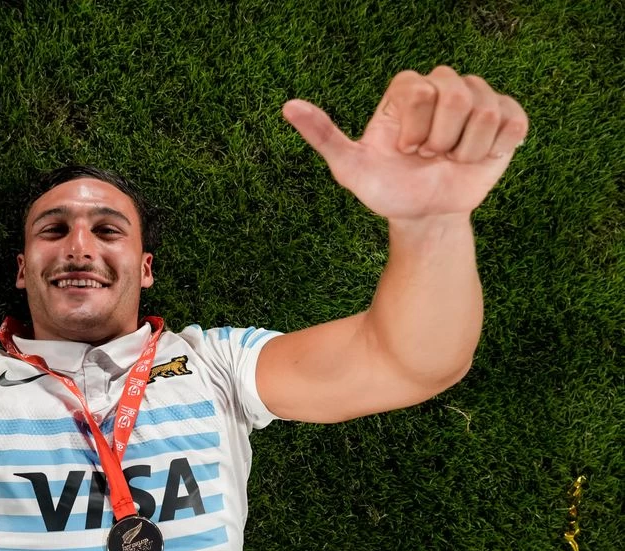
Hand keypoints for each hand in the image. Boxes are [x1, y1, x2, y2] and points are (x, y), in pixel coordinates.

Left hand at [282, 66, 528, 221]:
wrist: (424, 215)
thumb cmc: (386, 188)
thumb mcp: (350, 167)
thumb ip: (322, 135)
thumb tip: (287, 106)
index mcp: (407, 89)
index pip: (420, 91)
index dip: (413, 129)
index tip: (404, 151)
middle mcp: (443, 85)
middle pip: (456, 95)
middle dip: (440, 140)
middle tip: (429, 157)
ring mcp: (478, 99)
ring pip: (486, 111)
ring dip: (466, 150)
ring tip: (450, 160)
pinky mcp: (507, 117)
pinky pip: (513, 123)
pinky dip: (494, 150)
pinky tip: (476, 159)